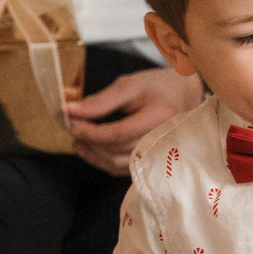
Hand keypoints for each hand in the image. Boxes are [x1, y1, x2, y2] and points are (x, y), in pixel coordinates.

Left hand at [65, 67, 199, 176]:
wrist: (183, 96)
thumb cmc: (156, 87)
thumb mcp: (130, 84)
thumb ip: (101, 100)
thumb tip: (69, 110)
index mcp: (159, 116)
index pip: (119, 132)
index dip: (91, 130)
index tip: (69, 119)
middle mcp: (162, 140)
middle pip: (116, 150)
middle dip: (88, 139)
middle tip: (69, 125)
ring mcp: (157, 155)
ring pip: (116, 163)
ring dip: (92, 152)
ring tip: (77, 137)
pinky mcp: (149, 163)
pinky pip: (120, 169)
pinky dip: (100, 160)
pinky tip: (88, 147)